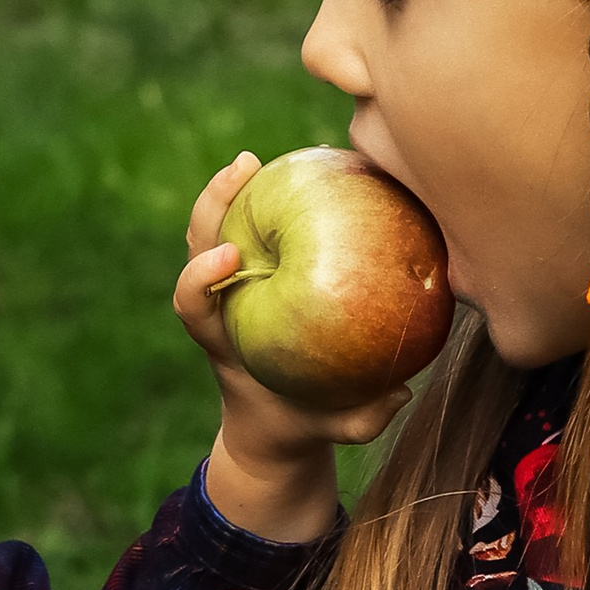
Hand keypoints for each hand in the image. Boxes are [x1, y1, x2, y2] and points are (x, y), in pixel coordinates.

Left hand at [174, 152, 415, 542]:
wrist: (274, 424)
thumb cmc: (301, 424)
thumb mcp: (331, 430)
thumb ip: (361, 420)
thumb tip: (398, 392)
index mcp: (222, 345)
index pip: (192, 304)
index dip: (199, 276)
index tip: (227, 257)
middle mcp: (221, 308)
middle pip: (197, 245)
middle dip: (212, 204)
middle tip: (244, 166)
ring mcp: (233, 287)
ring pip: (218, 228)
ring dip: (232, 191)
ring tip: (258, 159)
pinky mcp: (254, 275)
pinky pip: (256, 229)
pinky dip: (271, 202)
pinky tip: (306, 178)